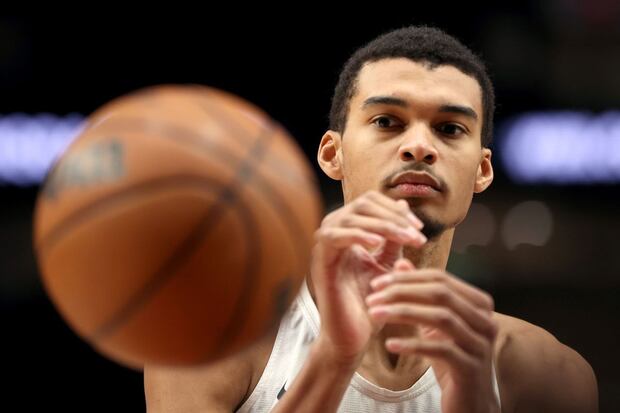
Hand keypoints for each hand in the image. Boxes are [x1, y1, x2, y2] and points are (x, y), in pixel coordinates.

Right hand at [311, 191, 425, 362]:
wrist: (352, 337)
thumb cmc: (368, 303)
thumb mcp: (387, 264)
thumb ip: (394, 238)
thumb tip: (403, 206)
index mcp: (349, 232)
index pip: (370, 202)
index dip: (396, 210)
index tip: (420, 229)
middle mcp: (334, 234)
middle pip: (363, 204)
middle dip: (394, 216)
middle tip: (417, 233)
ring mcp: (324, 247)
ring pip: (352, 217)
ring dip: (384, 225)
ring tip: (406, 239)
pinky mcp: (319, 262)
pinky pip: (334, 236)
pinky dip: (358, 235)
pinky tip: (378, 244)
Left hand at [366, 258, 499, 412]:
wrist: (471, 404)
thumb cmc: (452, 359)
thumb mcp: (434, 325)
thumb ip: (420, 294)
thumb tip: (401, 263)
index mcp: (479, 304)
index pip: (441, 278)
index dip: (407, 278)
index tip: (377, 284)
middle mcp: (486, 321)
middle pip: (441, 294)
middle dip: (402, 292)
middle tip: (371, 297)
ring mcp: (481, 345)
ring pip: (441, 317)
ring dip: (403, 313)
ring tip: (375, 315)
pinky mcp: (471, 368)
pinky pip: (440, 349)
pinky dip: (413, 344)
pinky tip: (390, 345)